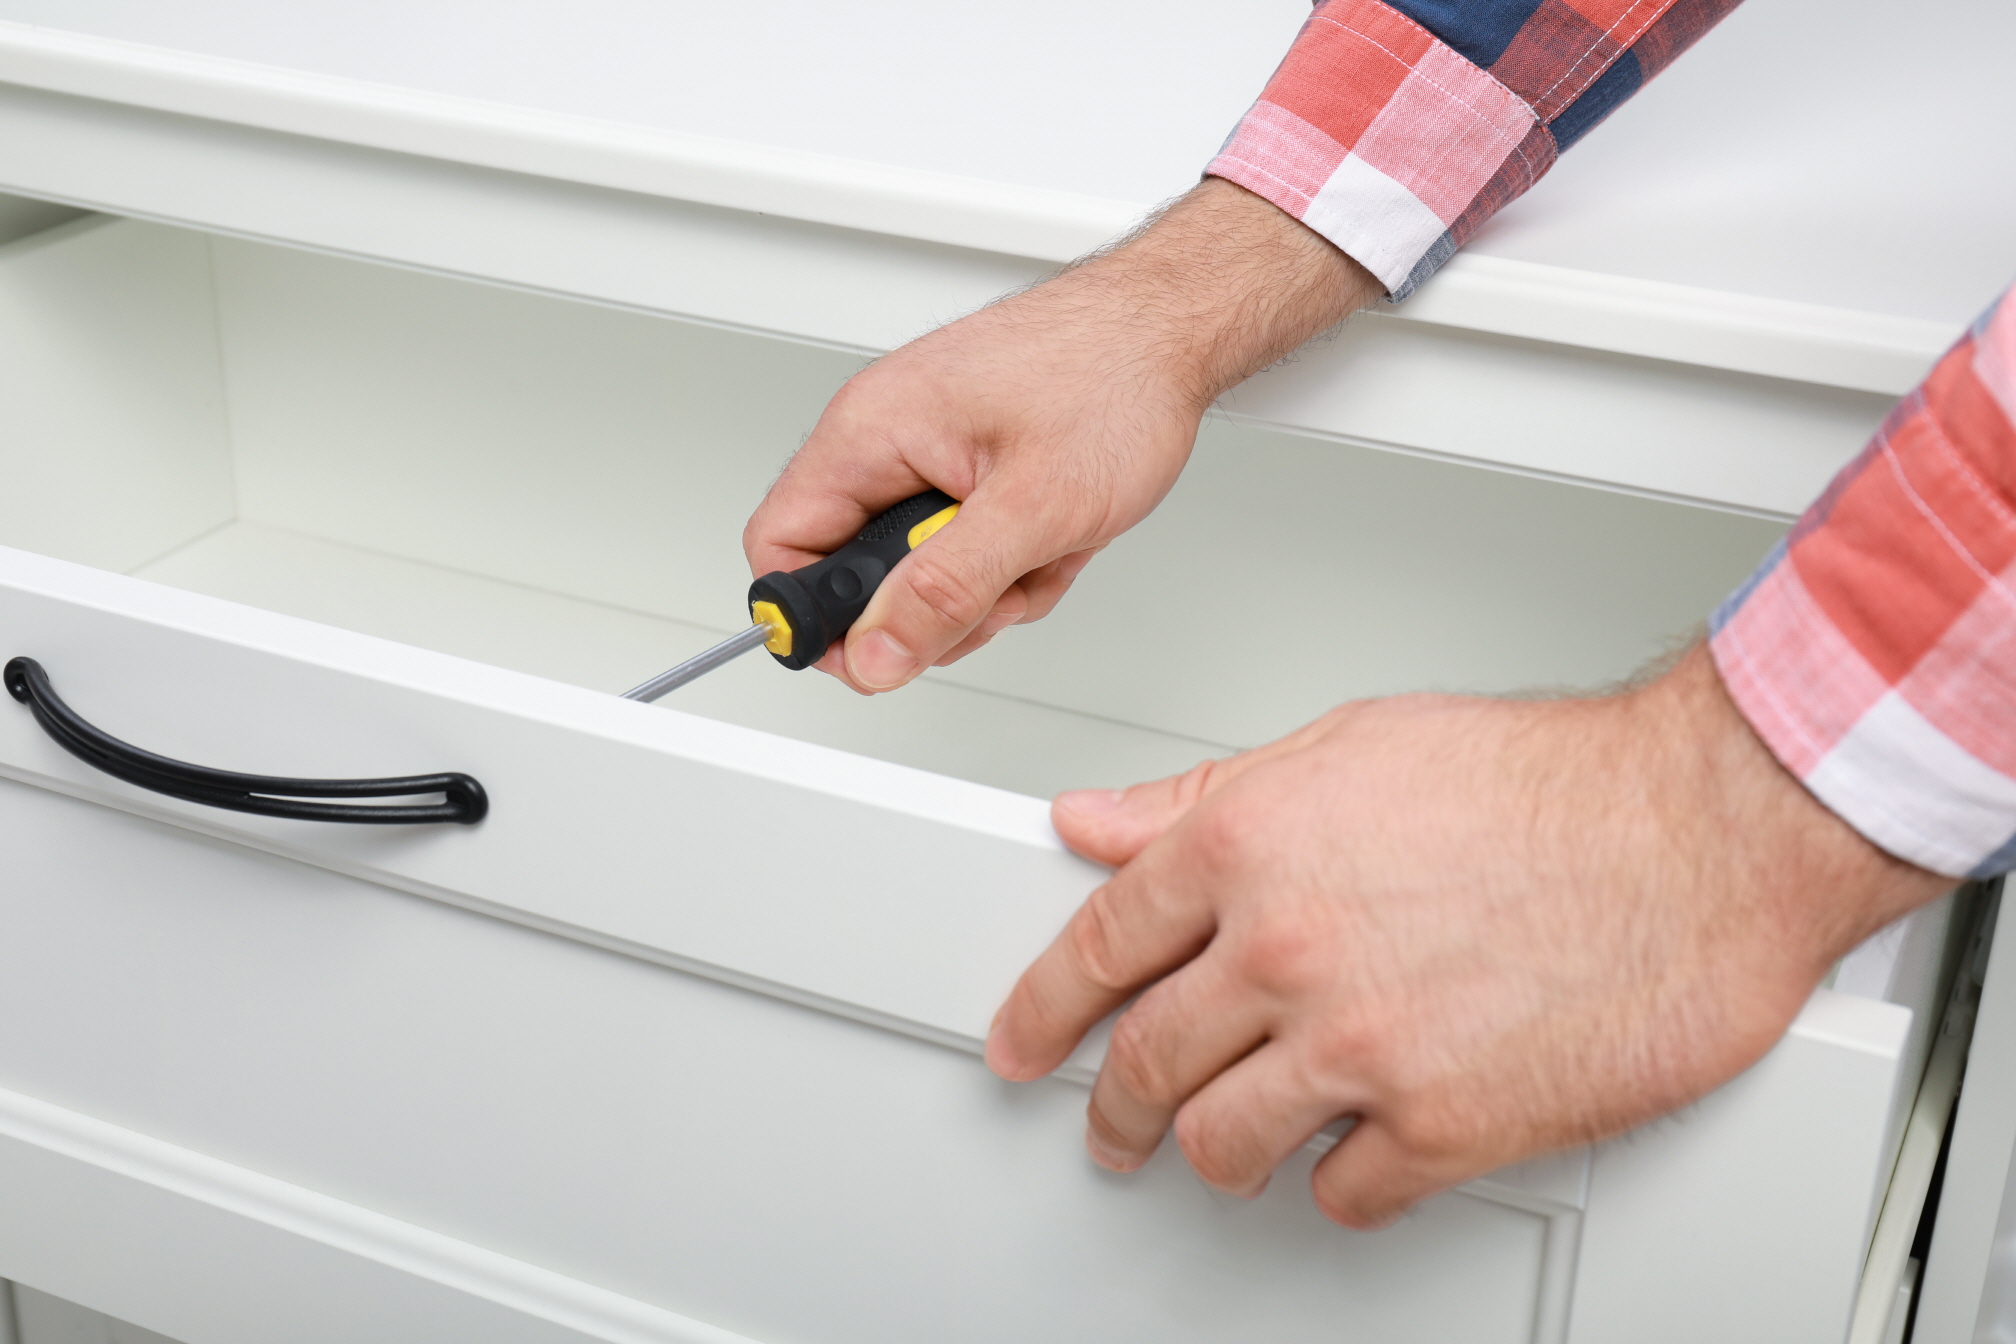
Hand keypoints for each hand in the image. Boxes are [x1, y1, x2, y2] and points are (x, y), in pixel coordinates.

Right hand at [742, 177, 1379, 692]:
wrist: (1173, 328)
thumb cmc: (1112, 377)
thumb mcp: (1032, 507)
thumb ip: (944, 590)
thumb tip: (876, 652)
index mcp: (868, 433)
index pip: (781, 548)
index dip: (817, 619)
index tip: (875, 652)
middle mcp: (885, 439)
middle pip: (858, 575)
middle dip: (935, 606)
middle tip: (999, 587)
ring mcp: (929, 453)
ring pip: (924, 572)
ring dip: (992, 585)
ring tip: (1046, 545)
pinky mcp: (971, 468)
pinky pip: (969, 549)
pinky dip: (1020, 559)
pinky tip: (1060, 531)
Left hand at [984, 645, 1946, 1226]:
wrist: (1698, 834)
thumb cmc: (1546, 779)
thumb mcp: (1346, 746)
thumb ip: (1204, 796)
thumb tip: (1098, 822)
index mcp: (1246, 847)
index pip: (1097, 947)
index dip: (1043, 1004)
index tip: (1024, 1038)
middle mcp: (1285, 950)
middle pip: (1145, 1063)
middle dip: (1110, 1107)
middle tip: (1106, 1125)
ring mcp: (1358, 1047)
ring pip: (1223, 1144)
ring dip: (1215, 1154)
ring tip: (1225, 1150)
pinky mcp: (1442, 1125)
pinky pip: (1344, 1192)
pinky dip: (1338, 1183)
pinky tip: (1351, 1157)